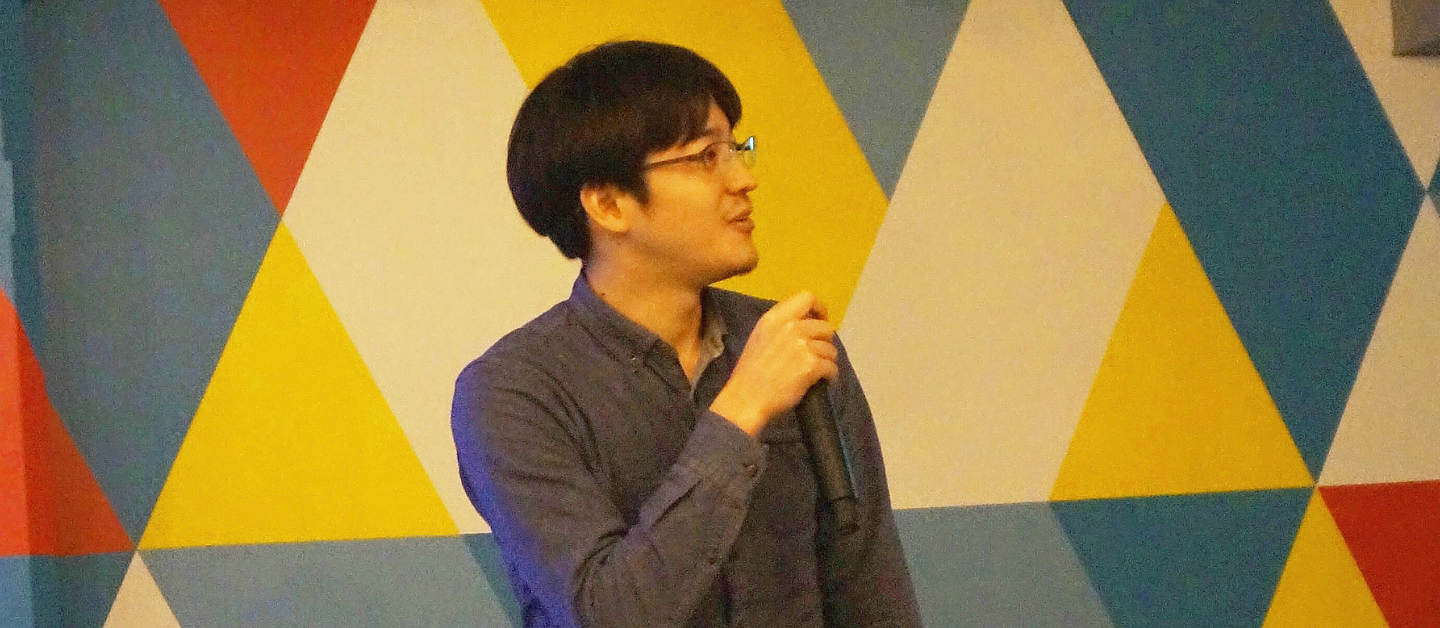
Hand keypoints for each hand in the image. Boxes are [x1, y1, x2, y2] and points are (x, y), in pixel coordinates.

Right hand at [710, 291, 837, 435]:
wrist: (746, 399)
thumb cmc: (750, 372)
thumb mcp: (760, 337)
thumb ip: (781, 327)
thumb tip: (805, 325)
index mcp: (775, 318)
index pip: (807, 298)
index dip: (820, 309)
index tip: (820, 322)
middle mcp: (790, 327)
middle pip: (825, 327)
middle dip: (825, 342)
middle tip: (818, 354)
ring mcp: (802, 346)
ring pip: (831, 349)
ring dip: (827, 361)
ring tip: (817, 372)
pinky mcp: (811, 365)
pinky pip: (832, 367)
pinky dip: (830, 376)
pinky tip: (821, 382)